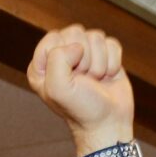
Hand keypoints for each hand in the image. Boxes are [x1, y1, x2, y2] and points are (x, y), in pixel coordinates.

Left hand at [26, 25, 132, 154]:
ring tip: (95, 81)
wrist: (109, 124)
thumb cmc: (81, 110)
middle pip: (76, 32)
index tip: (70, 77)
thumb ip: (57, 58)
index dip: (65, 55)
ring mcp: (84, 55)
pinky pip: (111, 43)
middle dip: (85, 58)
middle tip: (84, 80)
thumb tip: (77, 45)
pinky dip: (113, 62)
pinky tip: (107, 78)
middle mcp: (61, 57)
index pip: (54, 37)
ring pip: (95, 36)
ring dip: (99, 62)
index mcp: (42, 64)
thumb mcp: (58, 88)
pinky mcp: (104, 56)